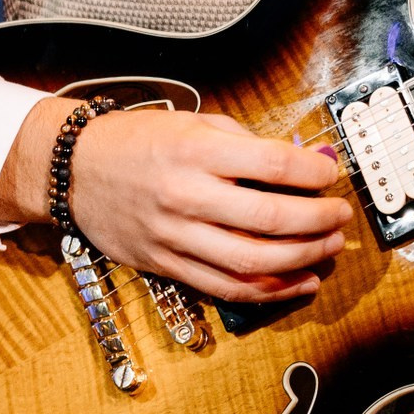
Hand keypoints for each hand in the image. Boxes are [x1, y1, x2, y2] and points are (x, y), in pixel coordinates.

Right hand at [0, 97, 353, 301]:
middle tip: (339, 216)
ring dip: (303, 259)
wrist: (74, 169)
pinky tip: (300, 282)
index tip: (331, 174)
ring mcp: (175, 236)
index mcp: (197, 151)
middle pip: (270, 219)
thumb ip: (249, 144)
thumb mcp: (195, 124)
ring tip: (328, 249)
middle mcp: (186, 195)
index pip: (273, 166)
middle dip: (318, 220)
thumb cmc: (139, 141)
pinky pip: (226, 287)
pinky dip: (270, 290)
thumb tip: (306, 162)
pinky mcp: (166, 265)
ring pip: (252, 261)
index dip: (314, 173)